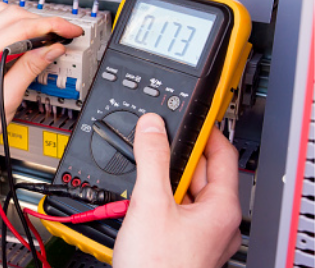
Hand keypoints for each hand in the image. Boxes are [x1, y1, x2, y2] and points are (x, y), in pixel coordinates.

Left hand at [0, 3, 82, 148]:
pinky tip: (25, 38)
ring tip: (46, 36)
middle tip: (62, 34)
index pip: (21, 27)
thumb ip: (30, 69)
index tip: (69, 30)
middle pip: (13, 14)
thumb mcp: (7, 99)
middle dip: (42, 21)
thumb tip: (51, 49)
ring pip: (3, 13)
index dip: (50, 26)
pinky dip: (13, 25)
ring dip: (27, 20)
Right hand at [113, 114, 241, 267]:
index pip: (222, 153)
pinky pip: (174, 212)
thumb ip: (152, 158)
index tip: (187, 116)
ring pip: (185, 194)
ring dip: (163, 180)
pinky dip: (157, 201)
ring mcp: (201, 236)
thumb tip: (153, 127)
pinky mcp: (183, 246)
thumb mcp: (151, 203)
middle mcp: (217, 222)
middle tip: (152, 142)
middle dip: (175, 156)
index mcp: (222, 208)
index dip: (204, 130)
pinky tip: (138, 202)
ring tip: (141, 173)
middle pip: (200, 173)